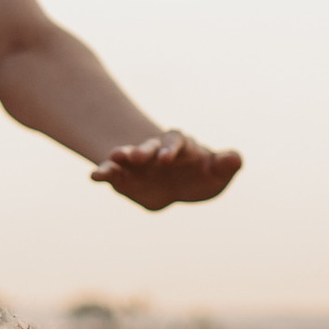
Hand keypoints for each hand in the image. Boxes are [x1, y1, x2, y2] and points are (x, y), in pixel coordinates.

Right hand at [91, 131, 241, 211]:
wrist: (176, 186)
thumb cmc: (201, 175)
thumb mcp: (217, 172)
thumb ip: (226, 164)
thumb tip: (235, 158)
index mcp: (178, 145)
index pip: (175, 142)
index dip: (171, 148)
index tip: (167, 158)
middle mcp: (154, 150)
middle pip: (148, 146)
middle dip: (142, 150)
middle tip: (136, 155)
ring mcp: (136, 163)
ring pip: (126, 157)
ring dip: (119, 156)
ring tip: (111, 158)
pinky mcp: (123, 177)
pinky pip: (111, 173)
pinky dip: (103, 173)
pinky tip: (93, 176)